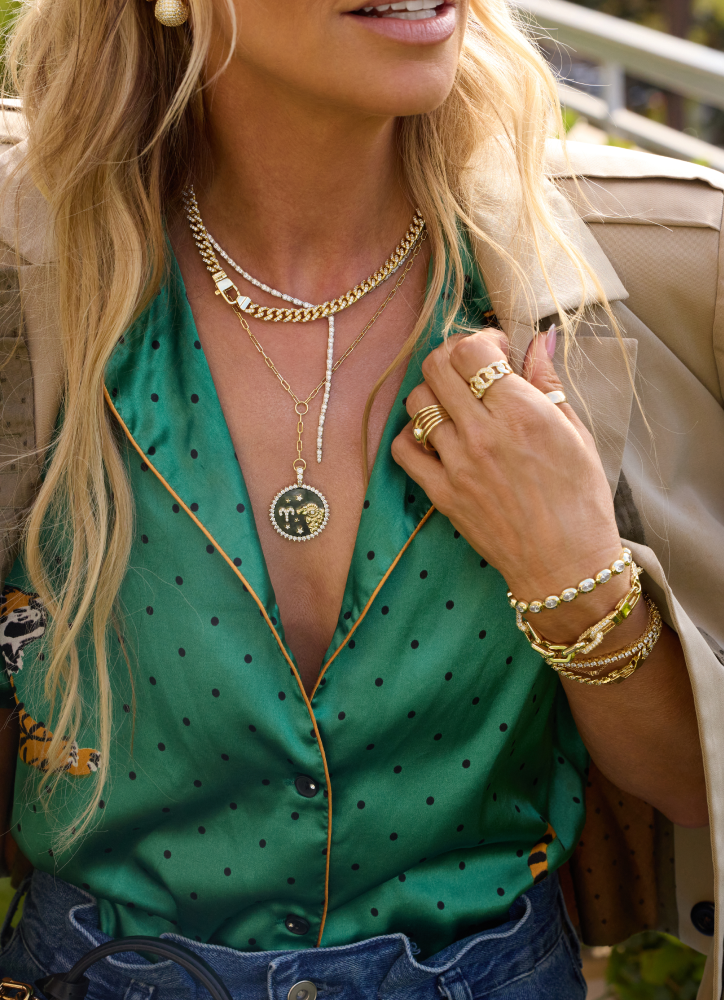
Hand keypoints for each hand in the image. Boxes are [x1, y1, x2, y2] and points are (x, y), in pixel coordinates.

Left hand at [391, 327, 628, 641]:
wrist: (565, 565)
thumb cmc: (581, 500)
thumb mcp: (577, 434)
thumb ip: (548, 384)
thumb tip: (535, 341)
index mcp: (522, 413)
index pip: (472, 350)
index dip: (480, 340)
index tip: (495, 351)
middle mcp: (483, 433)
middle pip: (437, 366)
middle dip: (451, 357)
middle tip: (468, 370)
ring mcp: (457, 464)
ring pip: (417, 402)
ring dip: (433, 395)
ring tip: (454, 406)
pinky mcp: (441, 493)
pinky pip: (403, 449)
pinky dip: (413, 437)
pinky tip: (435, 439)